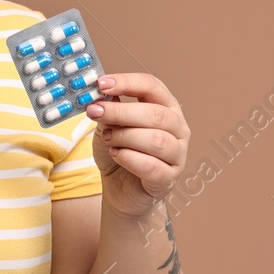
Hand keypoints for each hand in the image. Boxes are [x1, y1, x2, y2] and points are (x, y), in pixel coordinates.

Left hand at [85, 73, 189, 218]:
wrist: (120, 191)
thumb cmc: (119, 154)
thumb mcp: (108, 127)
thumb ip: (108, 110)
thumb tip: (101, 94)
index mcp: (166, 107)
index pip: (151, 86)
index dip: (127, 82)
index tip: (101, 84)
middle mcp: (178, 128)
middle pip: (155, 114)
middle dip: (121, 111)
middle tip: (94, 112)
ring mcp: (178, 154)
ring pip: (156, 140)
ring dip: (125, 137)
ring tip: (108, 139)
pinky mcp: (170, 178)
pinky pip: (152, 166)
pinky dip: (129, 158)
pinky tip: (116, 155)